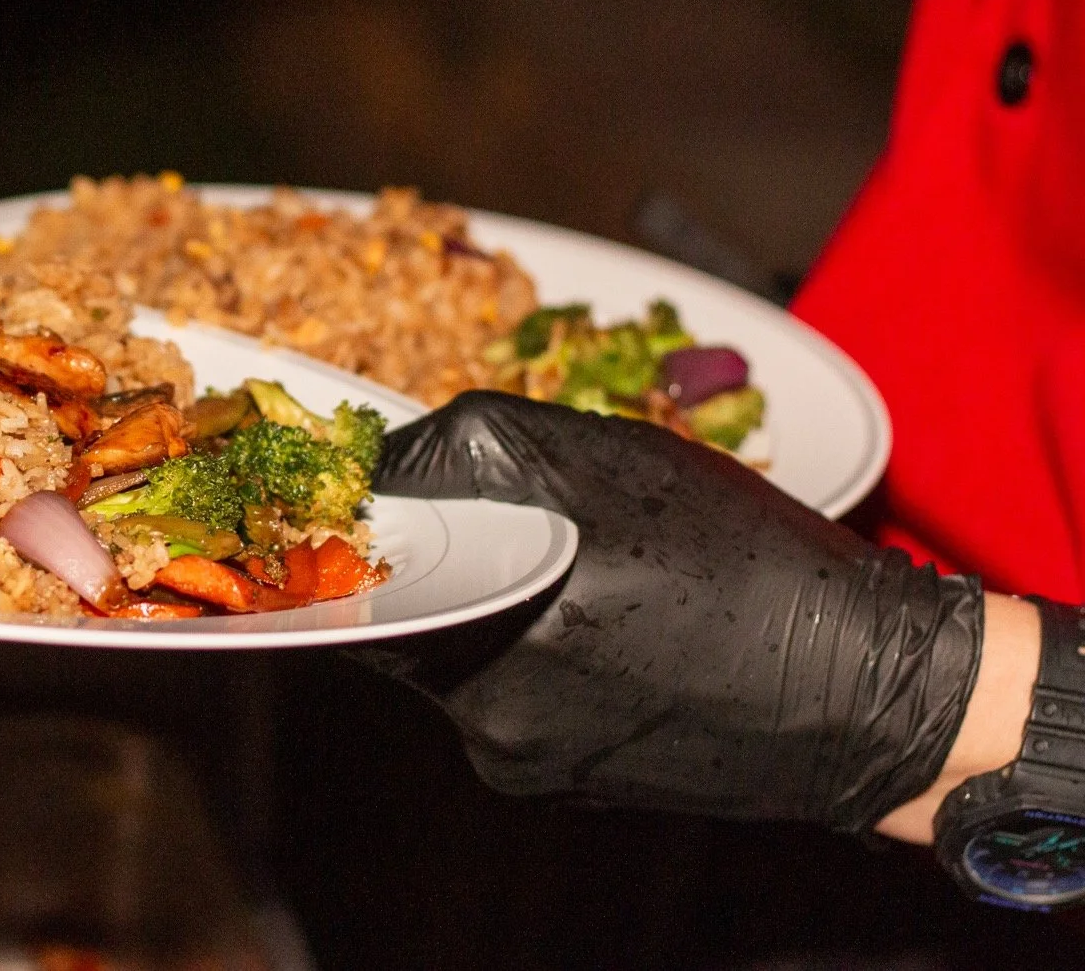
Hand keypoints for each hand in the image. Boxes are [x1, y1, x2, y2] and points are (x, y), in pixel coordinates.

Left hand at [357, 391, 984, 833]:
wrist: (871, 690)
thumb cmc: (746, 563)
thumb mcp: (607, 460)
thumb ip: (476, 447)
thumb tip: (387, 459)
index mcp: (481, 645)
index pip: (358, 597)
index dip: (361, 539)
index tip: (379, 497)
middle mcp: (491, 724)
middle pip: (410, 627)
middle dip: (445, 564)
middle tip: (506, 515)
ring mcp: (533, 765)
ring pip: (464, 660)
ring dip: (493, 604)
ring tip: (583, 566)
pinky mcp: (574, 783)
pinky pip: (517, 696)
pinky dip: (537, 649)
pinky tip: (612, 619)